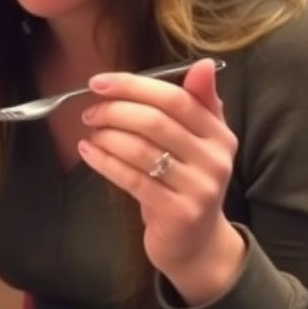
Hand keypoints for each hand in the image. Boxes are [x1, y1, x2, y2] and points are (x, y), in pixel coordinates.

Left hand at [76, 59, 243, 303]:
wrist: (197, 243)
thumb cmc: (186, 183)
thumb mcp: (197, 142)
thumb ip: (197, 104)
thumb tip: (204, 64)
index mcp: (219, 134)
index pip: (176, 99)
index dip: (134, 86)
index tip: (99, 82)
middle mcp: (215, 159)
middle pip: (156, 122)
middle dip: (115, 111)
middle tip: (90, 111)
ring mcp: (199, 188)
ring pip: (141, 150)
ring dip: (106, 136)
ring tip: (89, 132)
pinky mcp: (178, 212)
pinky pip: (132, 179)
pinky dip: (104, 161)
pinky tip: (88, 151)